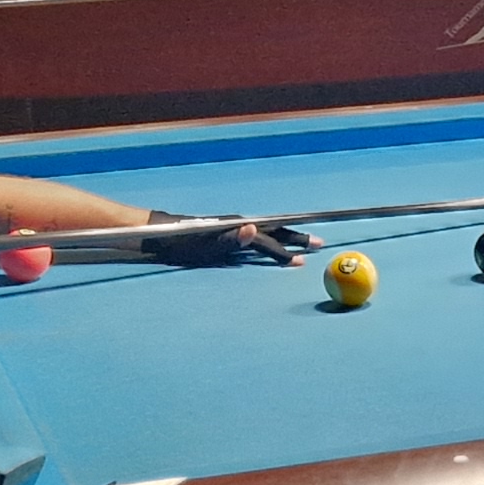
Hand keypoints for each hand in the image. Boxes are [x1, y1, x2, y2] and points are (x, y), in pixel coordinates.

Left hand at [138, 215, 313, 267]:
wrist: (163, 233)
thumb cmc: (183, 242)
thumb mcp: (205, 245)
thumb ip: (231, 239)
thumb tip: (253, 229)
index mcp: (238, 229)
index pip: (269, 242)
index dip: (286, 251)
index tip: (304, 259)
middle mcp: (241, 225)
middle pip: (275, 232)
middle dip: (297, 237)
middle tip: (319, 242)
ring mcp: (236, 227)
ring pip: (269, 232)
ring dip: (288, 238)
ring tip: (303, 244)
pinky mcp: (230, 232)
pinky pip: (259, 236)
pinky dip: (273, 240)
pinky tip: (276, 246)